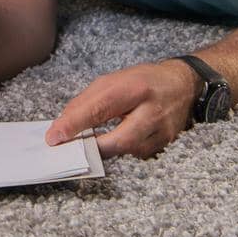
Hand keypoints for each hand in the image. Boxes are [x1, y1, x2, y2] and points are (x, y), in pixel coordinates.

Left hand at [46, 60, 199, 158]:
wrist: (183, 85)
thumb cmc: (143, 81)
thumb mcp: (111, 81)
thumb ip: (86, 102)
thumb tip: (62, 126)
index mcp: (135, 87)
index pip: (100, 108)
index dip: (75, 124)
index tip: (55, 137)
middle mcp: (152, 110)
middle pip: (118, 140)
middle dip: (92, 148)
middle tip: (71, 148)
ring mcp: (163, 130)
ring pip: (127, 151)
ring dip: (105, 150)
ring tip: (90, 144)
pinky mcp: (167, 144)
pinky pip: (137, 155)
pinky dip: (121, 151)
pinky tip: (113, 143)